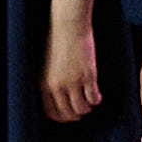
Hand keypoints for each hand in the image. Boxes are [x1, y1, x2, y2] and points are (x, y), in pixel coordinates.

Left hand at [41, 0, 102, 123]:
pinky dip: (97, 99)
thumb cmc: (56, 40)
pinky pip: (94, 98)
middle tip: (82, 110)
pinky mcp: (88, 76)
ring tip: (90, 101)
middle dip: (76, 115)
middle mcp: (57, 86)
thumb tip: (59, 97)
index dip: (62, 117)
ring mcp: (73, 82)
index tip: (69, 115)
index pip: (51, 112)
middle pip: (68, 114)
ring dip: (87, 107)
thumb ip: (50, 82)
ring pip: (82, 109)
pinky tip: (98, 95)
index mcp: (43, 84)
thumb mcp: (46, 65)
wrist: (68, 24)